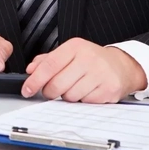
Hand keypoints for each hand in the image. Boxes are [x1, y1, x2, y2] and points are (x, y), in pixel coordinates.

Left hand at [21, 38, 147, 102]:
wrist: (121, 66)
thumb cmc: (91, 60)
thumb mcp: (69, 53)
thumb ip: (47, 60)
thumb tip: (30, 70)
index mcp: (75, 47)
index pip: (49, 65)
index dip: (35, 80)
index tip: (27, 89)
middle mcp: (88, 58)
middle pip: (57, 84)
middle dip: (50, 92)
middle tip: (52, 90)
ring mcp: (100, 74)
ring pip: (70, 96)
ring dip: (67, 96)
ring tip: (75, 87)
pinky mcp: (109, 89)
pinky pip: (85, 102)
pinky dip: (82, 100)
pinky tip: (87, 91)